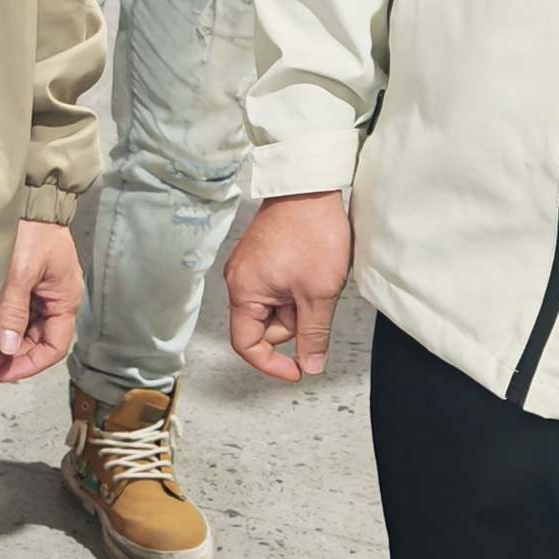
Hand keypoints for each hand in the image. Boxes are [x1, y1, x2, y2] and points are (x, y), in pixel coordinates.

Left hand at [0, 221, 82, 379]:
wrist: (28, 196)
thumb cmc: (30, 230)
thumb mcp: (20, 272)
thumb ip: (14, 312)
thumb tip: (10, 348)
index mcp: (64, 299)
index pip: (54, 346)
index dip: (30, 364)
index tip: (4, 373)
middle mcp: (55, 299)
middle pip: (36, 340)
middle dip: (9, 354)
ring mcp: (39, 292)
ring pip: (22, 329)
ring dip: (1, 342)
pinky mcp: (24, 284)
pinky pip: (14, 314)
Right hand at [224, 193, 349, 380]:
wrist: (313, 187)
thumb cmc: (311, 231)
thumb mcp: (319, 293)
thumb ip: (313, 335)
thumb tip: (310, 364)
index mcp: (244, 290)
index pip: (247, 345)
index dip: (272, 364)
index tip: (297, 371)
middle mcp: (240, 279)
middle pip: (265, 327)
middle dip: (294, 322)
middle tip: (314, 298)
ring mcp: (251, 267)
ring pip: (276, 308)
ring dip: (298, 304)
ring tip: (315, 279)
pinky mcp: (263, 257)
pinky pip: (278, 289)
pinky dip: (297, 289)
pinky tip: (311, 271)